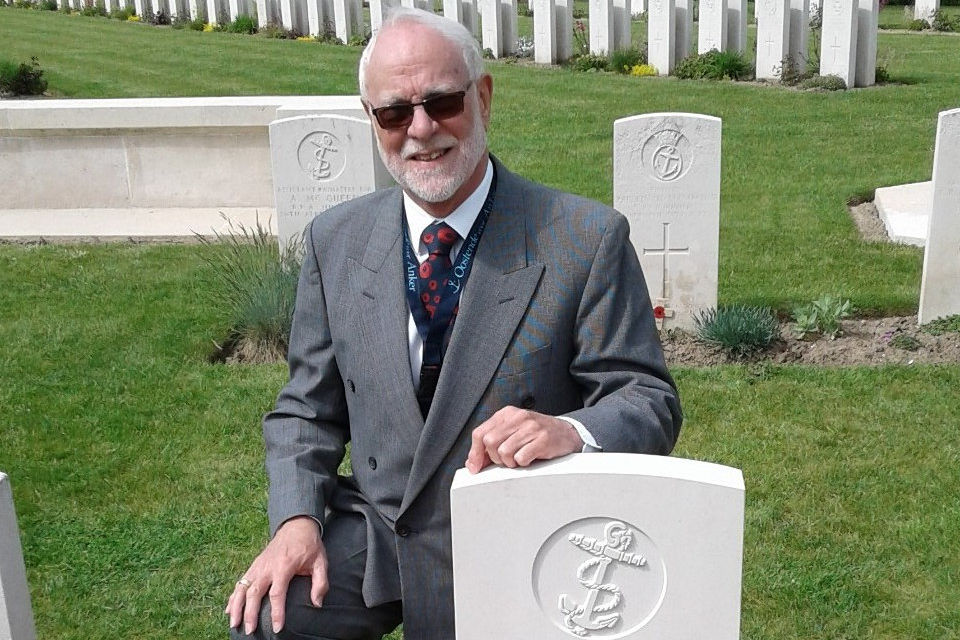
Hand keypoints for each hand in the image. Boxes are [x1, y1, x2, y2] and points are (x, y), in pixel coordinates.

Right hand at [225, 516, 327, 634]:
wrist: (296, 526)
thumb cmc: (309, 546)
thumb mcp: (321, 562)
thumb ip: (320, 583)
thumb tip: (317, 604)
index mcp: (284, 566)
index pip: (277, 593)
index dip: (277, 612)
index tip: (277, 628)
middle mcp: (267, 566)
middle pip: (254, 592)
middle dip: (250, 613)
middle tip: (249, 630)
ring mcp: (258, 565)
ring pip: (242, 587)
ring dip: (236, 606)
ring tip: (233, 623)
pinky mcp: (254, 565)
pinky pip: (240, 582)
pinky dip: (233, 596)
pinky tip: (229, 610)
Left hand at [465, 406, 582, 473]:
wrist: (566, 434)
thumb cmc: (536, 435)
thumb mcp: (512, 433)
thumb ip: (492, 445)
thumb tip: (472, 462)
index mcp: (506, 414)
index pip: (480, 432)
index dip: (475, 453)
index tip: (475, 467)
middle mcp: (517, 417)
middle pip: (489, 442)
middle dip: (494, 457)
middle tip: (505, 460)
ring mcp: (531, 427)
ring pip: (504, 451)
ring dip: (509, 462)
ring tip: (518, 459)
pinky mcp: (542, 439)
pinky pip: (521, 458)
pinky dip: (523, 463)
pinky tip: (529, 459)